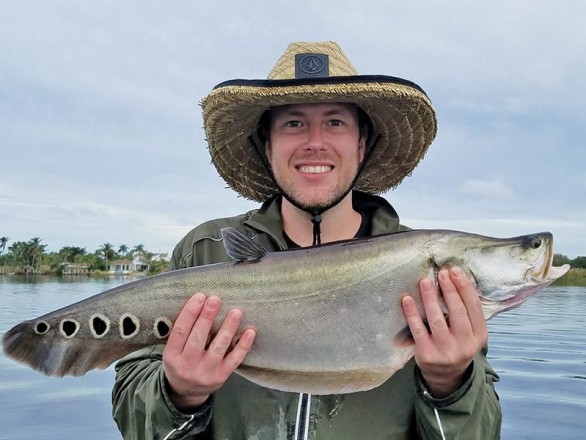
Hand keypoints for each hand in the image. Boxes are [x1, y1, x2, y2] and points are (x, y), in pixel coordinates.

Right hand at [162, 293, 255, 410]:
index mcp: (171, 356)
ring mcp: (205, 373)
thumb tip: (200, 302)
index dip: (189, 313)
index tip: (200, 296)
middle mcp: (187, 366)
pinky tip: (250, 332)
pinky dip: (243, 346)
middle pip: (197, 339)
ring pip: (218, 349)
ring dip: (227, 329)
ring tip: (235, 312)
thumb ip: (182, 332)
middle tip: (215, 299)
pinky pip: (234, 360)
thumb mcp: (173, 350)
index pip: (179, 331)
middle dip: (207, 317)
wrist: (186, 393)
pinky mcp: (221, 377)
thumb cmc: (181, 361)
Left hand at [401, 267, 487, 397]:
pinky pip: (418, 330)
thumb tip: (454, 280)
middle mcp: (465, 344)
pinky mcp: (427, 355)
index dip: (464, 287)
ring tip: (424, 282)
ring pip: (437, 320)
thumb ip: (466, 313)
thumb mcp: (470, 334)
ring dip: (430, 298)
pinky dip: (412, 314)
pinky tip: (407, 300)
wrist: (446, 377)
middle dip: (449, 290)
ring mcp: (446, 351)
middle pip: (457, 312)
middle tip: (441, 273)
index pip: (474, 307)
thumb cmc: (456, 345)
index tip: (455, 271)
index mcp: (479, 336)